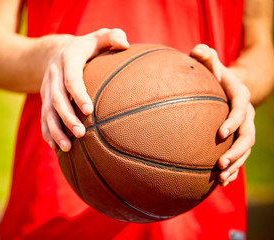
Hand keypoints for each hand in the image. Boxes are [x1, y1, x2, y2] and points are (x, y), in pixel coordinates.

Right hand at [40, 28, 129, 151]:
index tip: (89, 110)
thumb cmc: (86, 47)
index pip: (71, 78)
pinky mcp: (44, 98)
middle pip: (57, 99)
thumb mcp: (99, 36)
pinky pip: (43, 116)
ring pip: (48, 111)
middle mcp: (53, 73)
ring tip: (67, 148)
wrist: (56, 51)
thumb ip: (113, 36)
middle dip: (67, 118)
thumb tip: (125, 44)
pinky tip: (55, 147)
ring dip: (56, 130)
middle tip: (81, 134)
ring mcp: (46, 87)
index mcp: (68, 58)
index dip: (78, 94)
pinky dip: (47, 132)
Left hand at [191, 44, 254, 186]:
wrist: (226, 87)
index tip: (220, 134)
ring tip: (221, 179)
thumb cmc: (213, 75)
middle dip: (236, 152)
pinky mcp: (237, 139)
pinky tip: (221, 183)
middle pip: (248, 137)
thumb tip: (197, 50)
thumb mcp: (210, 63)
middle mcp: (247, 115)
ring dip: (235, 166)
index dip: (234, 122)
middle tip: (220, 164)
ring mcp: (244, 129)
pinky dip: (233, 170)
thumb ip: (204, 56)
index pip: (241, 110)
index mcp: (240, 97)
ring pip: (245, 151)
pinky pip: (239, 157)